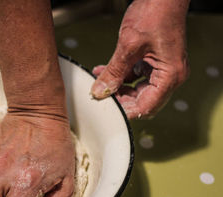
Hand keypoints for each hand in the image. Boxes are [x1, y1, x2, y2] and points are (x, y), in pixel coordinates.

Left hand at [91, 0, 189, 118]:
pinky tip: (104, 72)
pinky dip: (121, 76)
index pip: (146, 106)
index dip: (125, 111)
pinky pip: (136, 76)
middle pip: (142, 101)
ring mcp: (163, 69)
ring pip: (137, 90)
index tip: (106, 109)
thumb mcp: (128, 46)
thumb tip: (100, 91)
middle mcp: (170, 76)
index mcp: (170, 75)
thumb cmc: (155, 13)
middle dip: (120, 99)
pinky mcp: (155, 62)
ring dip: (117, 88)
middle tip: (100, 96)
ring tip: (99, 83)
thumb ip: (114, 72)